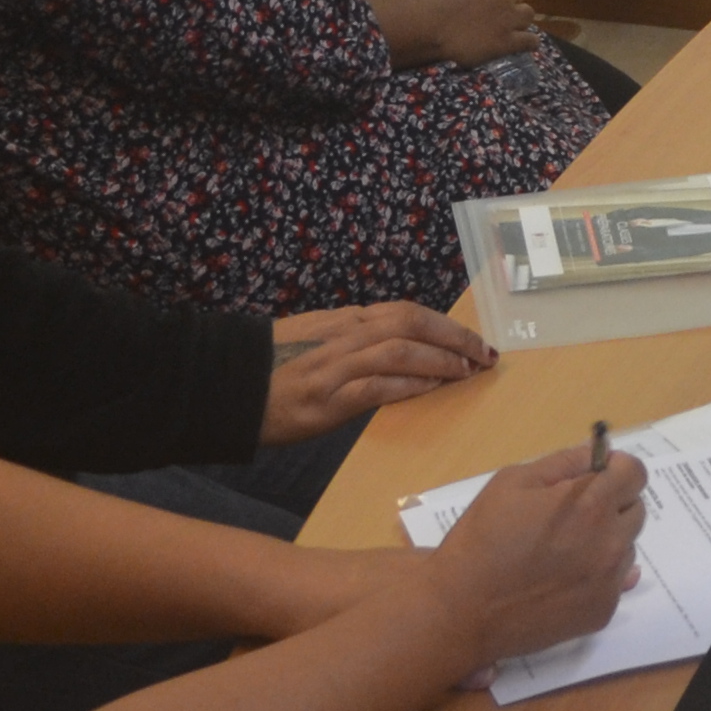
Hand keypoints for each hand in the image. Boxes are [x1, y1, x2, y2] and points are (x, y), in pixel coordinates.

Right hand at [261, 302, 495, 443]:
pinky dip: (407, 386)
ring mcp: (335, 365)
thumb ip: (355, 341)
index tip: (473, 340)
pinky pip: (375, 386)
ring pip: (400, 350)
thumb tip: (396, 349)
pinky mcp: (326, 398)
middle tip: (485, 355)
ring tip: (467, 373)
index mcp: (346, 321)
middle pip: (412, 323)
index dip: (445, 325)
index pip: (406, 312)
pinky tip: (430, 390)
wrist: (226, 385)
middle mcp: (345, 335)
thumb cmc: (273, 367)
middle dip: (454, 338)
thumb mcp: (318, 342)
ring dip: (440, 361)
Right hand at [375, 0, 543, 67]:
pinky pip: (530, 41)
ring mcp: (508, 16)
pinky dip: (528, 42)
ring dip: (519, 18)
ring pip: (528, 13)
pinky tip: (521, 44)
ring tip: (507, 27)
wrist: (426, 25)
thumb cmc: (428, 1)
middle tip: (495, 7)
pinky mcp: (508, 41)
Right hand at [427, 447, 650, 665]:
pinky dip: (597, 574)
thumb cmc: (483, 538)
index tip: (595, 476)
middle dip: (612, 504)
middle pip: (635, 510)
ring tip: (562, 550)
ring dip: (605, 541)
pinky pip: (616, 582)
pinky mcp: (602, 612)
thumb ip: (564, 463)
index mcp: (591, 506)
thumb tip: (598, 456)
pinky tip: (563, 578)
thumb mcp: (513, 482)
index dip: (615, 469)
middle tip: (573, 514)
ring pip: (626, 547)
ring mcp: (609, 582)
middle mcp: (610, 543)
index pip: (635, 474)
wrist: (462, 610)